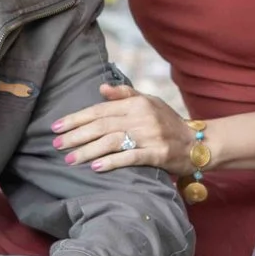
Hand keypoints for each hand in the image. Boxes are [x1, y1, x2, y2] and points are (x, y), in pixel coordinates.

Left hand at [50, 84, 189, 171]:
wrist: (198, 143)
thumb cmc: (169, 122)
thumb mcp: (150, 102)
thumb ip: (125, 95)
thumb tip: (101, 88)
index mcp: (137, 103)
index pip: (100, 110)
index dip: (76, 118)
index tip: (56, 127)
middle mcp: (142, 117)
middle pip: (102, 125)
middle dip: (76, 135)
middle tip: (56, 145)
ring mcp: (151, 136)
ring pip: (112, 142)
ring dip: (88, 151)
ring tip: (70, 159)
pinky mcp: (158, 154)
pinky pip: (130, 157)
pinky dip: (112, 162)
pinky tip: (96, 167)